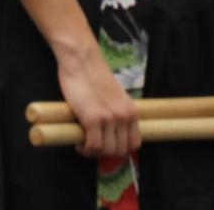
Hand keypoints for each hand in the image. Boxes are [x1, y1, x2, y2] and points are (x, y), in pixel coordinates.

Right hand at [54, 36, 139, 158]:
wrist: (82, 60)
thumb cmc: (92, 74)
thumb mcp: (113, 95)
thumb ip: (115, 110)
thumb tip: (109, 127)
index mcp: (131, 112)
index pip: (134, 144)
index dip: (119, 149)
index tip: (106, 146)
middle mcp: (124, 117)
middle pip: (121, 150)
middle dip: (105, 153)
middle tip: (92, 147)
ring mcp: (109, 119)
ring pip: (107, 151)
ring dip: (94, 152)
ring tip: (84, 145)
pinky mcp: (92, 118)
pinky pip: (93, 145)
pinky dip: (85, 149)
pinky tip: (79, 144)